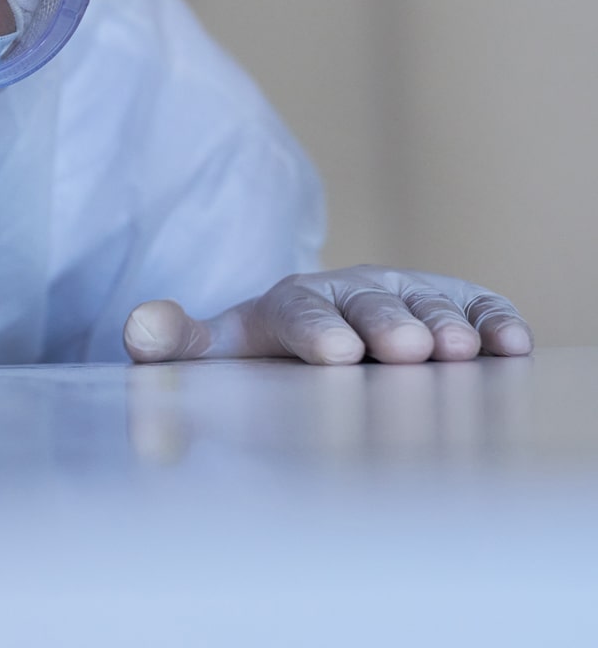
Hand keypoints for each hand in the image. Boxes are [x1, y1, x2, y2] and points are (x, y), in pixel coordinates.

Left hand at [123, 265, 531, 364]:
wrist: (321, 330)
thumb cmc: (269, 353)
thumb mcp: (220, 351)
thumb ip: (177, 345)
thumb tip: (138, 327)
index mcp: (291, 304)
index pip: (301, 312)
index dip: (318, 331)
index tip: (335, 354)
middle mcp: (353, 292)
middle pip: (371, 307)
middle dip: (388, 326)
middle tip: (405, 351)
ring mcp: (407, 295)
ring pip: (428, 308)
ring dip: (444, 329)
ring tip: (456, 353)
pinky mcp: (456, 303)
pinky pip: (478, 307)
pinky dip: (494, 322)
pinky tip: (508, 344)